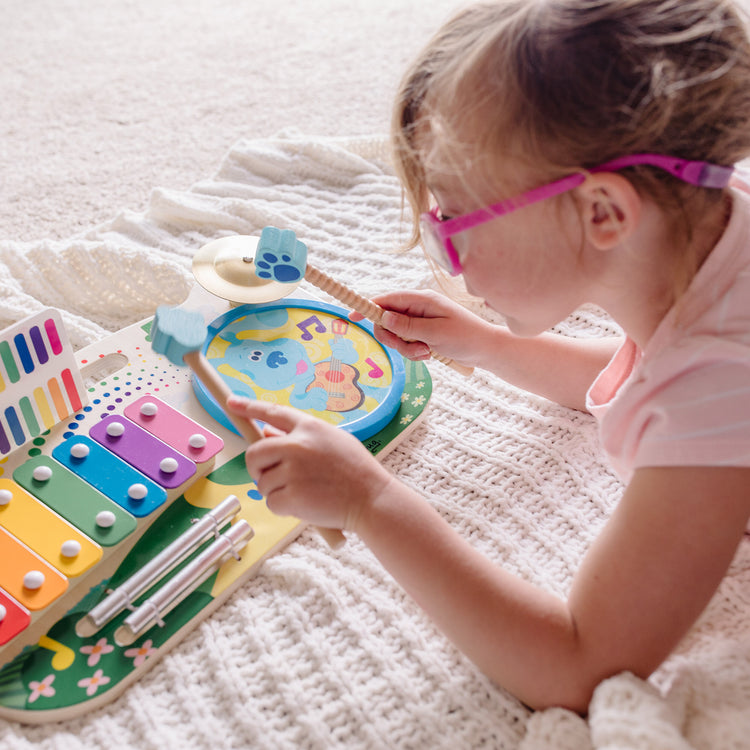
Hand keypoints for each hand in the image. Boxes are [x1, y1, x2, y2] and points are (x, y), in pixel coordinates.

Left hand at [226, 396, 392, 530]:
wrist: (372, 499)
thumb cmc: (355, 471)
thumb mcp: (332, 442)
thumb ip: (300, 437)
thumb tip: (267, 433)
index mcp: (310, 427)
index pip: (273, 412)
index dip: (250, 407)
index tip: (232, 403)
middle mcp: (298, 445)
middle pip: (255, 452)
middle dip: (257, 467)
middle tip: (270, 476)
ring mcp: (293, 471)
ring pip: (262, 482)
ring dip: (276, 491)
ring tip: (303, 492)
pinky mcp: (291, 495)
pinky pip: (271, 502)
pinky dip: (283, 508)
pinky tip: (304, 505)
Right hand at [352, 290, 489, 365]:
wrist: (486, 350)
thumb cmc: (465, 337)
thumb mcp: (435, 333)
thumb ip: (408, 326)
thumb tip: (384, 317)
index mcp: (422, 299)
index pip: (387, 299)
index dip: (368, 307)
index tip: (352, 317)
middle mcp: (418, 307)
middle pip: (387, 321)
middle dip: (394, 338)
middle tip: (412, 349)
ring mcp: (419, 320)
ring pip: (395, 335)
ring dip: (406, 348)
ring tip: (426, 353)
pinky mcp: (422, 332)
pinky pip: (406, 342)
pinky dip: (413, 351)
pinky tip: (430, 354)